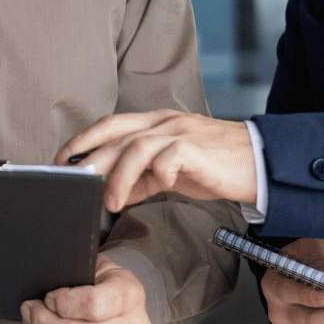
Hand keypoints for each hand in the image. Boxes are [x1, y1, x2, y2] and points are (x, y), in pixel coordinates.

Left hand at [20, 257, 151, 323]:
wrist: (124, 304)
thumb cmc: (101, 282)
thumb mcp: (92, 266)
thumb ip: (72, 277)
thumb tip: (43, 297)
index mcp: (131, 294)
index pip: (92, 305)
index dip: (62, 302)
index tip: (50, 297)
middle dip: (42, 322)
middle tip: (30, 310)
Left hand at [56, 110, 256, 210]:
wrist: (261, 163)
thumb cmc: (217, 166)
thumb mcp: (174, 170)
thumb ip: (145, 176)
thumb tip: (115, 191)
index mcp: (156, 123)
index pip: (110, 124)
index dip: (83, 139)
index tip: (63, 160)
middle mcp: (164, 122)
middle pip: (115, 133)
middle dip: (89, 157)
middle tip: (72, 181)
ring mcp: (180, 132)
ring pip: (135, 146)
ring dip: (117, 175)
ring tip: (110, 201)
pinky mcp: (195, 148)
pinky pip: (166, 158)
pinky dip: (155, 175)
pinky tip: (155, 189)